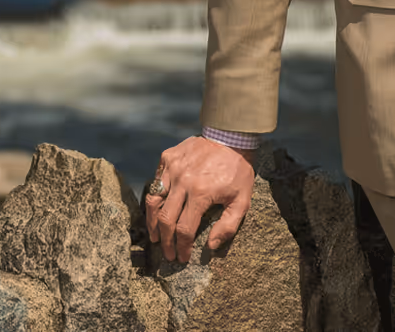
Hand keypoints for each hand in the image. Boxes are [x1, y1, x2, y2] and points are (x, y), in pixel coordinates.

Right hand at [144, 135, 254, 263]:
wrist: (229, 137)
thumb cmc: (237, 172)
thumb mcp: (242, 201)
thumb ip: (227, 226)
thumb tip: (210, 246)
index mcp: (200, 194)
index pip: (185, 229)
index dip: (182, 247)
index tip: (182, 258)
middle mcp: (182, 181)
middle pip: (165, 218)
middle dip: (165, 241)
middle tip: (167, 253)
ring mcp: (172, 167)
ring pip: (154, 199)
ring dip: (152, 221)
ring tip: (155, 235)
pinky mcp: (167, 157)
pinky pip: (156, 181)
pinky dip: (154, 197)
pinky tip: (158, 208)